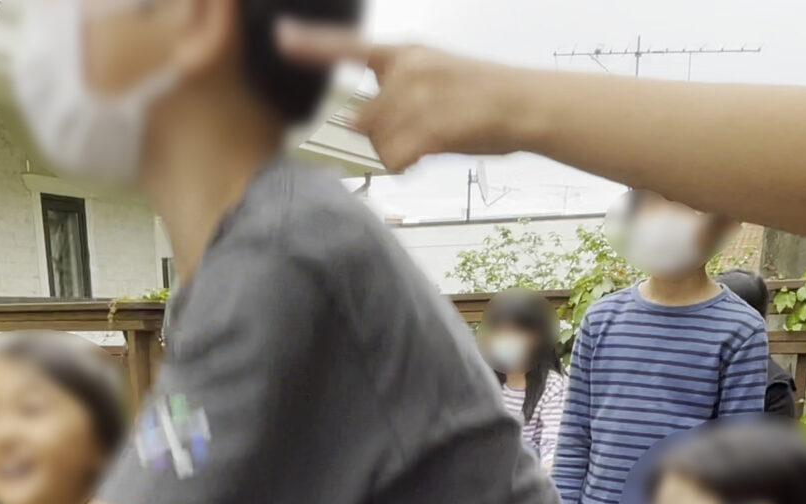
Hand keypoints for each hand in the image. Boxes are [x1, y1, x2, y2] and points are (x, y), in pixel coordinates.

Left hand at [276, 22, 525, 170]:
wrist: (525, 105)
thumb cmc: (483, 96)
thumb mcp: (436, 77)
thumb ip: (392, 94)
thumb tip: (349, 121)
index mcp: (406, 54)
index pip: (350, 47)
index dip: (312, 45)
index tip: (281, 38)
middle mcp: (406, 72)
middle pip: (361, 120)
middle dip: (380, 137)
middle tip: (420, 133)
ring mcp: (417, 99)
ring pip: (377, 144)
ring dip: (399, 152)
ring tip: (434, 139)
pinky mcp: (428, 128)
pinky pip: (394, 160)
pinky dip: (407, 164)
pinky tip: (432, 152)